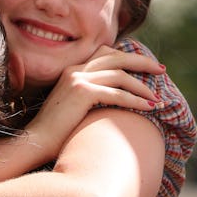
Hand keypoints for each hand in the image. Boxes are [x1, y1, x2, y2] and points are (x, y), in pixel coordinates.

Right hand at [26, 48, 162, 157]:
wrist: (35, 142)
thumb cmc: (54, 133)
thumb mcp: (73, 108)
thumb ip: (89, 98)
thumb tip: (112, 102)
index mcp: (71, 70)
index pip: (105, 53)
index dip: (127, 57)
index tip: (145, 66)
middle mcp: (75, 70)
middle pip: (117, 57)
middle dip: (142, 62)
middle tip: (161, 69)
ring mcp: (78, 79)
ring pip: (120, 74)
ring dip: (142, 86)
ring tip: (157, 97)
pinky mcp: (82, 93)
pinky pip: (118, 93)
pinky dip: (136, 100)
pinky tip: (149, 107)